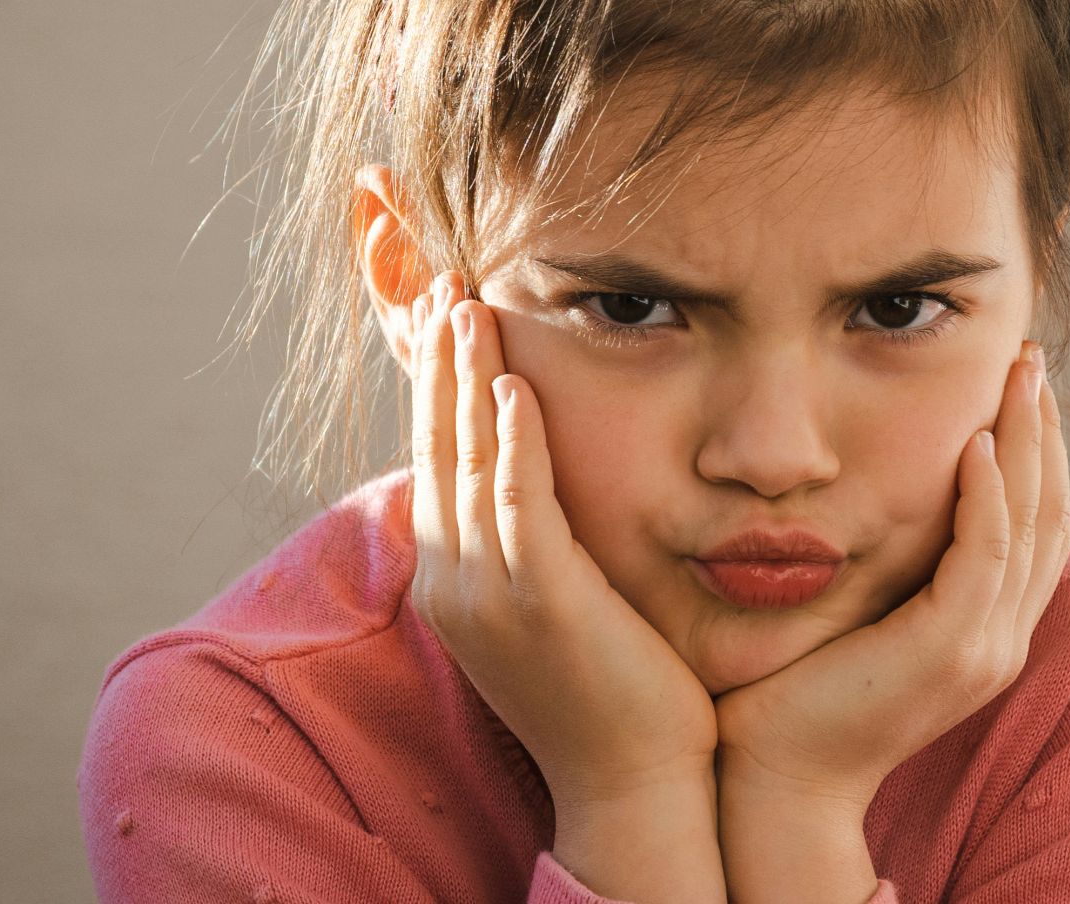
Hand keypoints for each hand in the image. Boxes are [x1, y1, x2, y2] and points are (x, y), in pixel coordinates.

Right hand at [408, 271, 719, 803]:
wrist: (634, 784)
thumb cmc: (611, 690)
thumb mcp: (553, 603)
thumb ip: (534, 539)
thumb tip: (534, 476)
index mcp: (452, 581)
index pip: (435, 459)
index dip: (437, 385)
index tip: (444, 314)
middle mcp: (452, 583)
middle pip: (436, 448)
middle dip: (439, 363)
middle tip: (444, 284)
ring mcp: (488, 596)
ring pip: (467, 463)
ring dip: (466, 379)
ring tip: (467, 304)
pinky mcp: (539, 604)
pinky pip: (518, 506)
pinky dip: (513, 443)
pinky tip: (514, 384)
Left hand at [712, 341, 1069, 806]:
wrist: (776, 777)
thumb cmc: (794, 692)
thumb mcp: (857, 611)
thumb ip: (887, 562)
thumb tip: (873, 488)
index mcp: (986, 629)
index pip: (1035, 526)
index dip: (1037, 452)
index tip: (1020, 385)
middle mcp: (1000, 638)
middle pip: (1048, 514)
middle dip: (1044, 431)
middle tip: (1031, 359)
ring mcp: (984, 648)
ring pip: (1029, 526)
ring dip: (1027, 444)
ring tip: (1018, 377)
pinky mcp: (950, 651)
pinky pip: (985, 557)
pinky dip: (986, 496)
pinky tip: (976, 443)